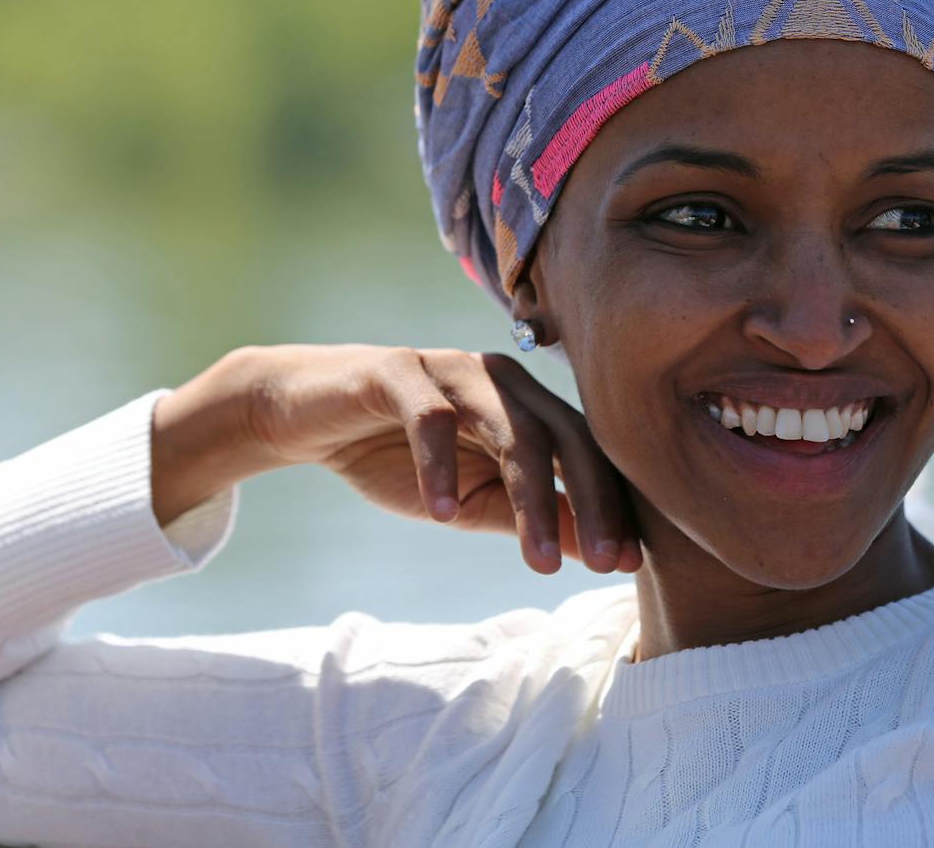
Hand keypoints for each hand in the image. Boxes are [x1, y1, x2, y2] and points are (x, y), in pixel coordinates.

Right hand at [153, 344, 641, 574]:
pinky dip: (440, 466)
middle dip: (591, 500)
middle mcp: (498, 379)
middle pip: (562, 437)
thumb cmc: (394, 457)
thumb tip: (593, 550)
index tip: (630, 565)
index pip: (584, 453)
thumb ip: (528, 516)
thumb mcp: (469, 500)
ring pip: (509, 427)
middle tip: (606, 562)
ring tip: (537, 560)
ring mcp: (449, 369)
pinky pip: (431, 417)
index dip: (612, 505)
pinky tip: (443, 512)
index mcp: (524, 405)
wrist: (303, 417)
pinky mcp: (395, 370)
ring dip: (530, 494)